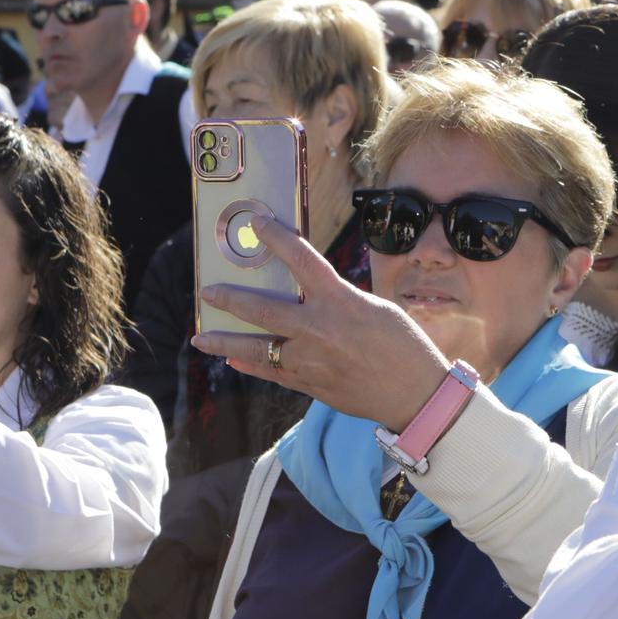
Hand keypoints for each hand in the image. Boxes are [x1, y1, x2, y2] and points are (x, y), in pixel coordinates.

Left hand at [189, 215, 452, 430]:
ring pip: (257, 348)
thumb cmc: (405, 346)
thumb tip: (310, 297)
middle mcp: (319, 329)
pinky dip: (251, 366)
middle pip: (261, 309)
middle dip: (230, 299)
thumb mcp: (375, 307)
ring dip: (224, 342)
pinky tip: (234, 360)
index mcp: (340, 301)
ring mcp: (311, 361)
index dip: (276, 238)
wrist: (417, 394)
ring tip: (200, 338)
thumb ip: (338, 299)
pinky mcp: (311, 385)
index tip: (257, 224)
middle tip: (207, 291)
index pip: (301, 259)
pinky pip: (272, 373)